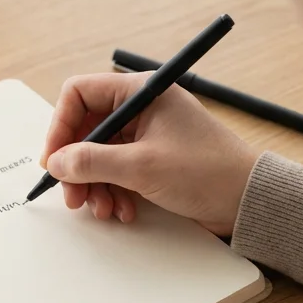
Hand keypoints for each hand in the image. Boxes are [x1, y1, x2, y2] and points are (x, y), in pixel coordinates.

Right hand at [40, 73, 259, 235]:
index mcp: (140, 92)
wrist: (248, 200)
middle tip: (73, 196)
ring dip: (95, 185)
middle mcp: (141, 108)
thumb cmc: (206, 171)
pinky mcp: (152, 159)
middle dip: (77, 165)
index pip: (80, 95)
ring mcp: (146, 135)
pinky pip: (117, 171)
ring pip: (99, 155)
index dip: (61, 126)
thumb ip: (92, 162)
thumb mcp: (141, 167)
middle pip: (86, 130)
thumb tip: (57, 162)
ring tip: (103, 209)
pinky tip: (123, 210)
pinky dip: (113, 191)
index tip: (54, 159)